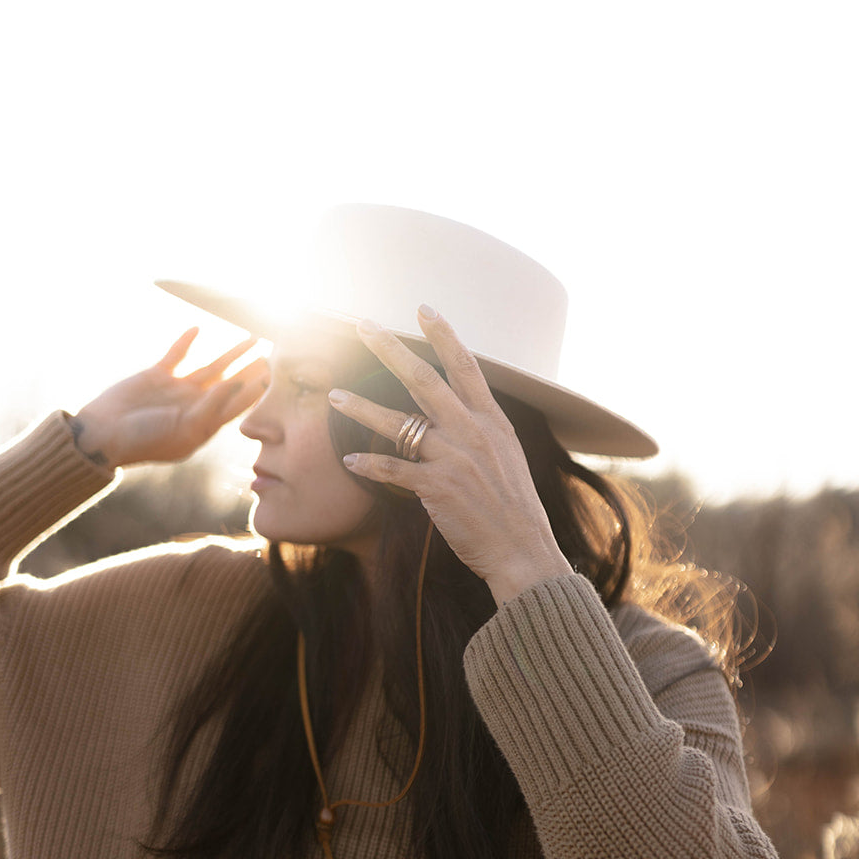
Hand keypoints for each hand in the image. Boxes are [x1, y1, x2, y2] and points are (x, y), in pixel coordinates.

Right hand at [72, 327, 269, 467]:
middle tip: (276, 350)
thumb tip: (235, 385)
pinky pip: (176, 355)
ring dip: (231, 352)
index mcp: (204, 424)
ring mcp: (177, 390)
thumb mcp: (182, 429)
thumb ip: (210, 408)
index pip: (238, 404)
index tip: (279, 374)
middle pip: (231, 383)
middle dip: (252, 368)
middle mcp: (195, 405)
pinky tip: (199, 328)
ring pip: (211, 367)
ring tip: (251, 336)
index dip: (258, 389)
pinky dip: (186, 342)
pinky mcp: (157, 376)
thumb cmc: (144, 441)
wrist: (103, 435)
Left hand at [329, 309, 572, 605]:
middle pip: (424, 380)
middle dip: (390, 349)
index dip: (444, 335)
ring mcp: (455, 458)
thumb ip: (482, 429)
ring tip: (334, 395)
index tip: (424, 308)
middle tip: (363, 325)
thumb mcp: (507, 455)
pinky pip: (393, 470)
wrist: (524, 550)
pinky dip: (369, 465)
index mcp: (492, 420)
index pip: (465, 366)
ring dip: (361, 408)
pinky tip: (349, 461)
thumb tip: (461, 409)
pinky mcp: (438, 488)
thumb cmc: (513, 507)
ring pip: (398, 423)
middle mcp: (473, 431)